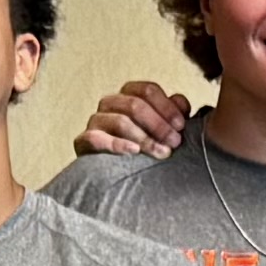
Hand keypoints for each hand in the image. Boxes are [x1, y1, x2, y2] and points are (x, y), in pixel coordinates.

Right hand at [74, 78, 195, 164]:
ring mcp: (96, 121)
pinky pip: (96, 139)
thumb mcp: (164, 130)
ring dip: (145, 137)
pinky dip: (117, 145)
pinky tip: (134, 152)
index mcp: (128, 94)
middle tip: (175, 142)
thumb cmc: (144, 147)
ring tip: (162, 152)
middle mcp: (110, 103)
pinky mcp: (83, 141)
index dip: (167, 107)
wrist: (116, 175)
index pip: (147, 90)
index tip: (181, 125)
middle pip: (134, 104)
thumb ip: (174, 114)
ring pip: (120, 121)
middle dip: (159, 124)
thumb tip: (181, 103)